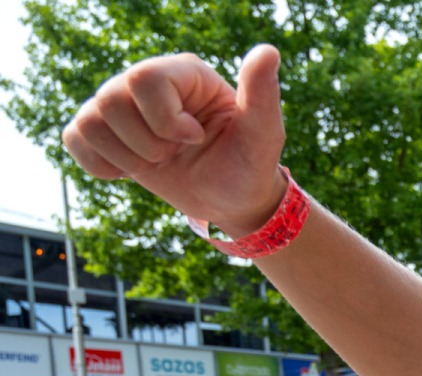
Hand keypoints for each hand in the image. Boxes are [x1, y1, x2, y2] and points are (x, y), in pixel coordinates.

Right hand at [62, 46, 289, 235]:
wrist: (232, 198)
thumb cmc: (250, 163)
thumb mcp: (264, 133)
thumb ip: (262, 93)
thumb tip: (268, 51)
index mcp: (182, 72)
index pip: (143, 79)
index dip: (165, 120)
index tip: (195, 137)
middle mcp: (145, 80)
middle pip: (110, 100)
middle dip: (147, 143)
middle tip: (176, 153)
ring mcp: (120, 105)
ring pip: (89, 121)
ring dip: (128, 157)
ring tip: (159, 160)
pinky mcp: (103, 131)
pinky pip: (73, 138)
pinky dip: (101, 165)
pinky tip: (132, 170)